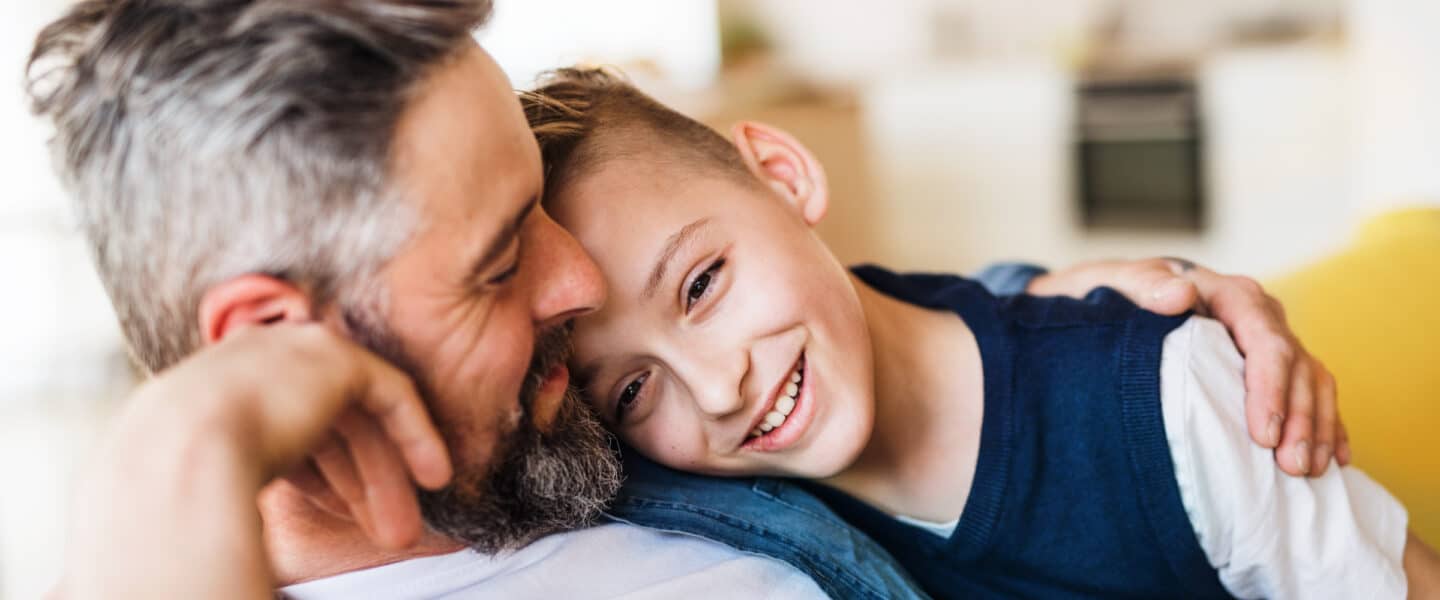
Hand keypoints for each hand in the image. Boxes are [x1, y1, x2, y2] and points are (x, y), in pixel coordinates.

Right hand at [58, 324, 451, 599]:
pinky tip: (433, 479)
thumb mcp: (212, 473)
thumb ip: (245, 470)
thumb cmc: (178, 489)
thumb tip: (243, 524)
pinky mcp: (336, 357)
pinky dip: (416, 436)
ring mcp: (296, 351)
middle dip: (360, 482)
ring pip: (359, 418)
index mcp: (217, 384)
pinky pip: (391, 395)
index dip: (319, 474)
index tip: (337, 514)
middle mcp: (257, 359)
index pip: (283, 426)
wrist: (176, 457)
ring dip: (385, 476)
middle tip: (386, 532)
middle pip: (328, 424)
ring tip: (405, 532)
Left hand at [1026, 258, 1345, 476]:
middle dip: (1300, 418)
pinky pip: (1314, 394)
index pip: (1264, 338)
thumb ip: (1145, 285)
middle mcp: (1259, 315)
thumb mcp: (1117, 284)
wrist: (1116, 300)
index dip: (1269, 387)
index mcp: (1228, 294)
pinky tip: (1337, 460)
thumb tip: (1180, 294)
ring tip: (1309, 472)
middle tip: (1291, 467)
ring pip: (1313, 381)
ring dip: (1317, 428)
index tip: (1263, 434)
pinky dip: (1328, 425)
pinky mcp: (1274, 368)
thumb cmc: (1115, 294)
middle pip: (1296, 365)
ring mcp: (1271, 341)